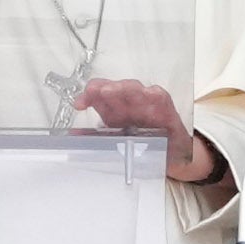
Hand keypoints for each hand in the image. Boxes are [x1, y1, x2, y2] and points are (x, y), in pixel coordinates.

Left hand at [78, 79, 231, 188]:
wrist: (171, 155)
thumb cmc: (143, 144)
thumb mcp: (116, 143)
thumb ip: (95, 138)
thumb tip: (73, 136)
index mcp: (113, 109)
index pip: (98, 95)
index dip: (88, 96)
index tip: (79, 105)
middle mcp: (128, 103)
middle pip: (114, 88)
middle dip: (103, 88)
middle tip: (94, 92)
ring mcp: (146, 103)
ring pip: (134, 89)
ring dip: (122, 88)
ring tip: (111, 91)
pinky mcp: (164, 109)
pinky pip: (160, 97)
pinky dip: (154, 94)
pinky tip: (148, 93)